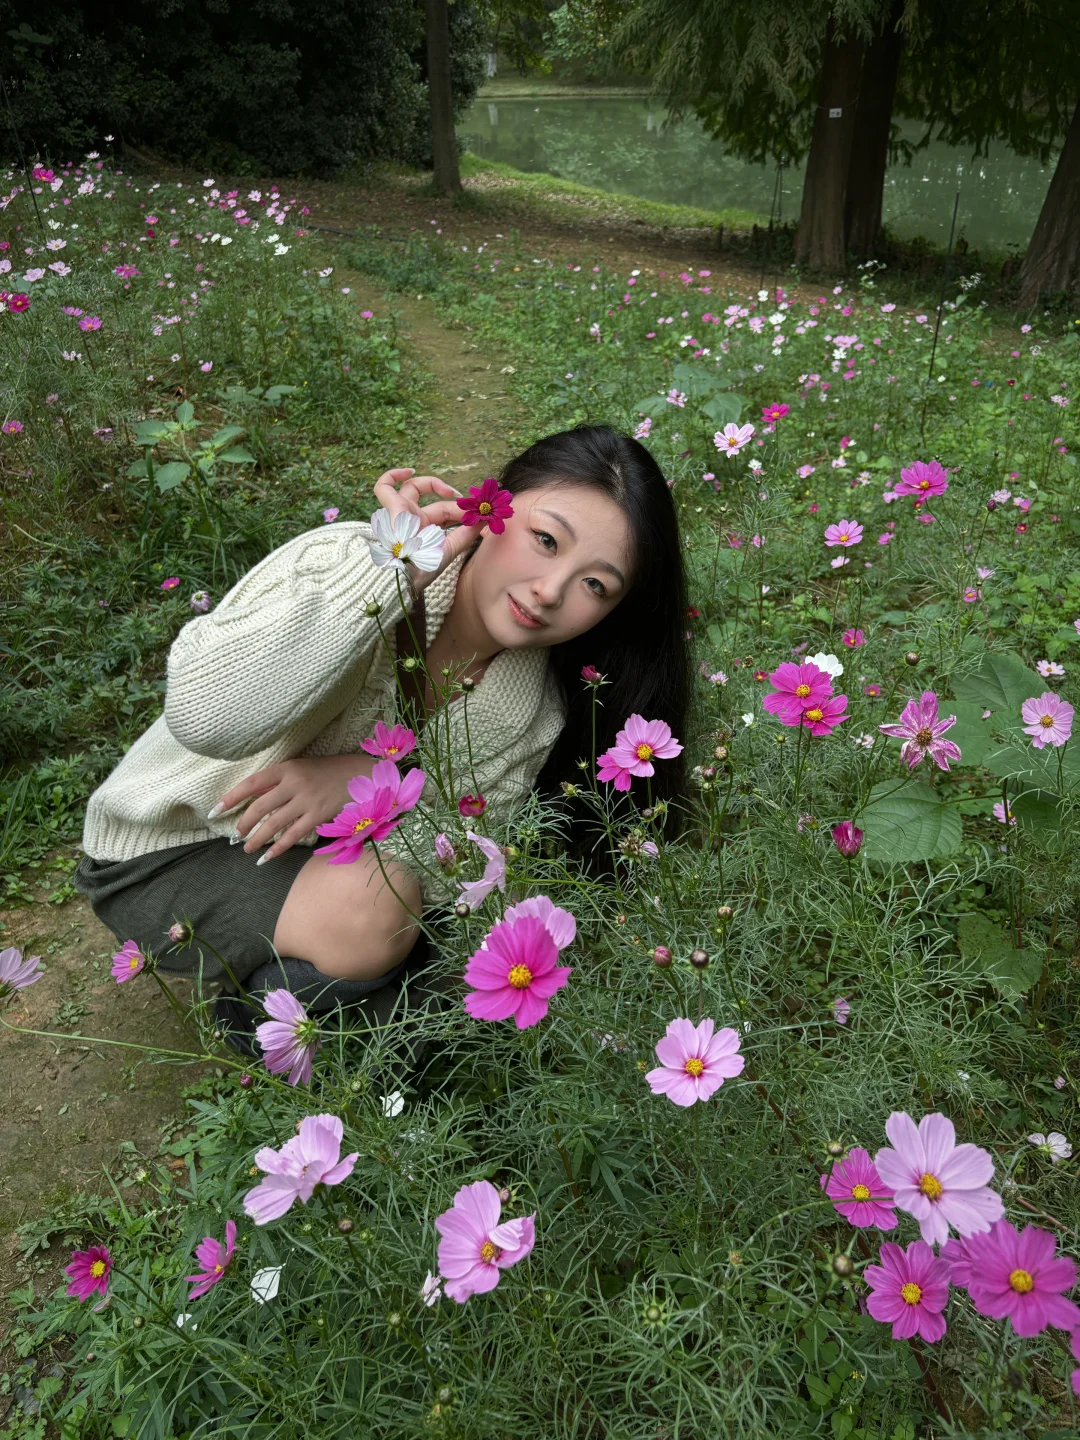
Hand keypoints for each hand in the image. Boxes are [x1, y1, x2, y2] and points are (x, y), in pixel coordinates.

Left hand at [214, 755, 376, 863]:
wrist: (361, 775)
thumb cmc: (328, 772)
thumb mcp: (301, 769)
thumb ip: (279, 783)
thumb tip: (254, 799)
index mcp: (287, 768)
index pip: (252, 783)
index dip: (231, 797)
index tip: (215, 811)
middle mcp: (294, 783)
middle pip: (260, 807)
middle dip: (244, 824)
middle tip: (236, 836)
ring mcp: (307, 800)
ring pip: (274, 824)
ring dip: (257, 839)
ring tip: (247, 849)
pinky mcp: (318, 816)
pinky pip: (293, 835)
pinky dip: (278, 848)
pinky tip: (267, 858)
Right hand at [372, 466, 479, 594]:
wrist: (406, 577)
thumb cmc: (424, 569)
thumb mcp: (450, 550)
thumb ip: (467, 533)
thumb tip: (486, 517)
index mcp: (425, 532)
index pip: (445, 513)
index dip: (463, 511)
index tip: (479, 512)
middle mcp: (413, 522)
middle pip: (436, 503)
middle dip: (455, 503)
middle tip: (468, 505)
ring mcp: (401, 514)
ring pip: (412, 489)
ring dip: (432, 483)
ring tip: (449, 491)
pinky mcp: (392, 509)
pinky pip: (384, 487)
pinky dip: (392, 475)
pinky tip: (408, 471)